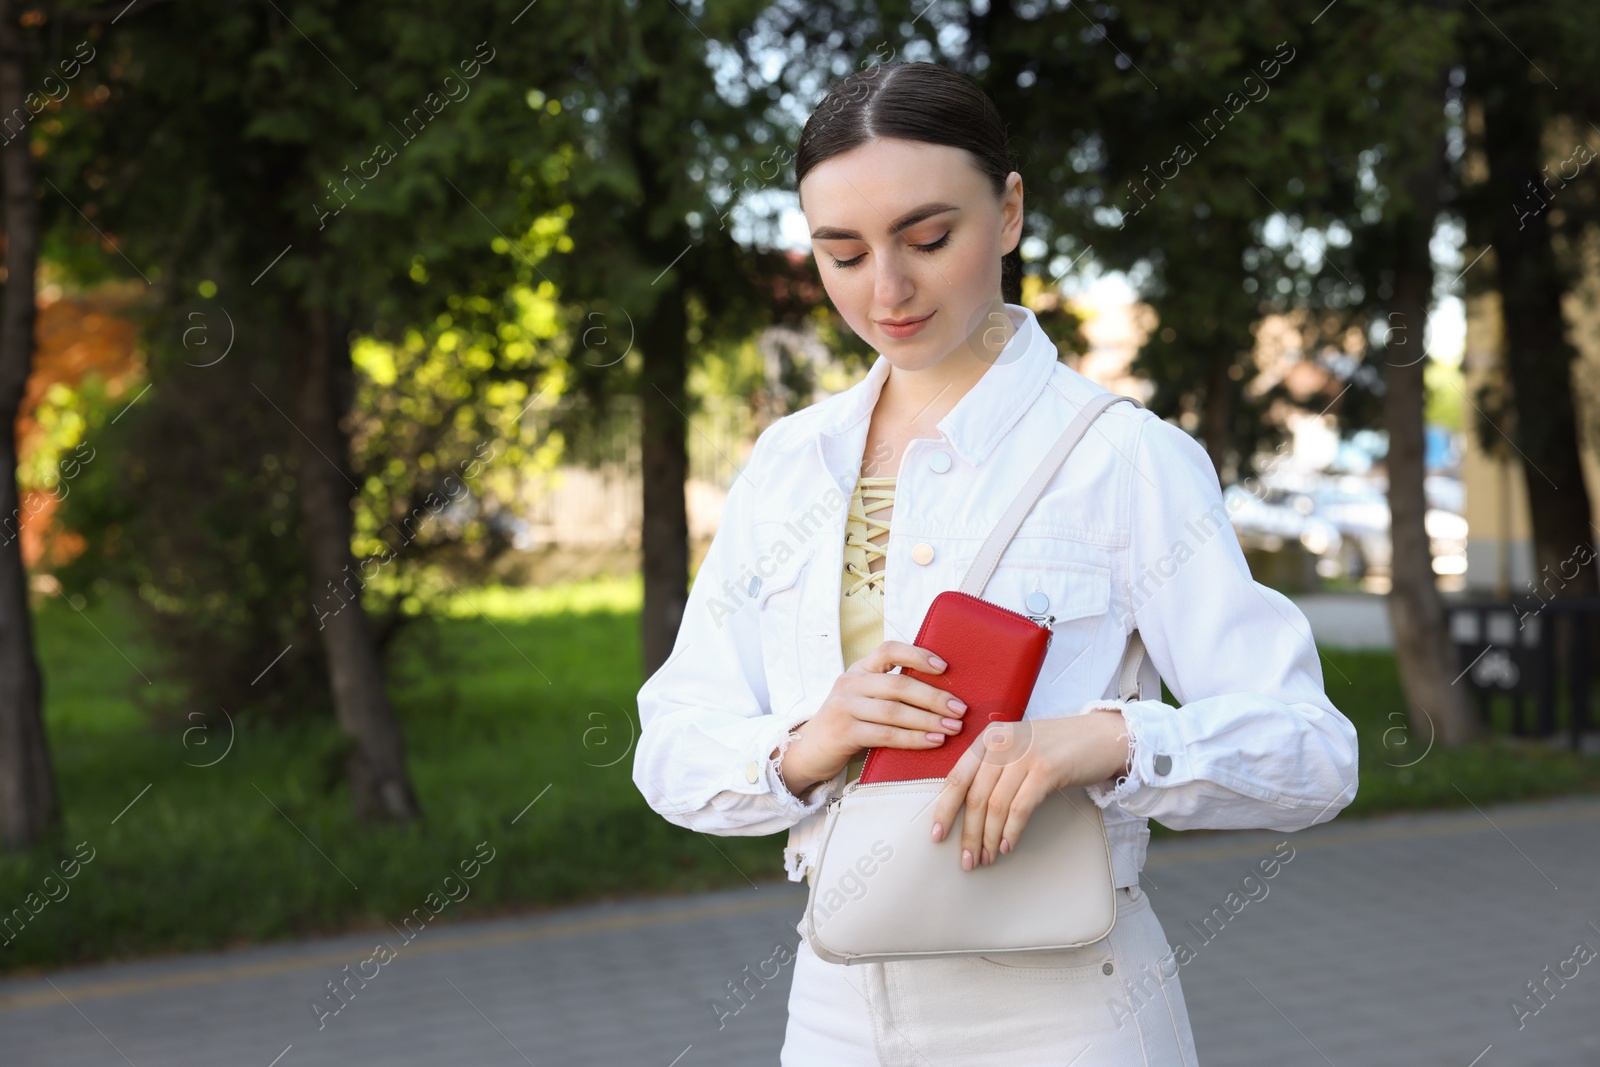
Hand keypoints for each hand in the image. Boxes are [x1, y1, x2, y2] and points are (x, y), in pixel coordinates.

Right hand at [772, 640, 968, 797]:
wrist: (809, 750)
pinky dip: (913, 738)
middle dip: (934, 697)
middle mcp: (850, 683)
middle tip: (959, 709)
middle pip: (898, 685)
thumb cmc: (849, 723)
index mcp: (859, 668)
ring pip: (894, 711)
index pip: (889, 650)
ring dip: (929, 720)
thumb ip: (891, 691)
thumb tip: (943, 692)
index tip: (944, 668)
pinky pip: (886, 735)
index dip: (918, 655)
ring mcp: (845, 706)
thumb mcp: (865, 698)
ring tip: (953, 728)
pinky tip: (933, 742)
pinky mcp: (845, 732)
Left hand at [929, 709, 1130, 870]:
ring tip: (988, 858)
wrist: (1102, 737)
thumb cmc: (1057, 748)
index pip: (956, 777)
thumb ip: (992, 769)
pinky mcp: (1046, 769)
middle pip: (974, 796)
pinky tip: (1008, 847)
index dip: (945, 809)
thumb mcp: (1017, 749)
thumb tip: (967, 812)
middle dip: (968, 833)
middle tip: (966, 860)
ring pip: (995, 806)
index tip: (938, 836)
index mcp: (988, 738)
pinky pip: (1020, 809)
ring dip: (989, 838)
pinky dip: (1011, 832)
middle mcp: (1002, 742)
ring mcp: (1024, 754)